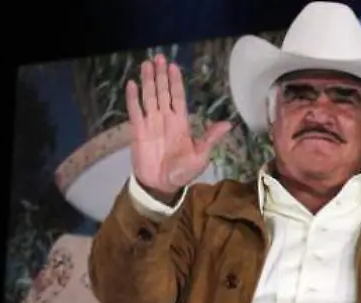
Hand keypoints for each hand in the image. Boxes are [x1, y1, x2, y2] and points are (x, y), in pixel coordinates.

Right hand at [125, 54, 231, 200]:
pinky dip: (133, 98)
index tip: (174, 66)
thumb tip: (228, 124)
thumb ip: (210, 138)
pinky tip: (132, 84)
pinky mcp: (138, 131)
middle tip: (159, 57)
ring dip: (148, 81)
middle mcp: (165, 119)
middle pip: (162, 92)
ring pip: (149, 97)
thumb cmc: (182, 172)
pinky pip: (135, 111)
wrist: (162, 186)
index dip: (176, 82)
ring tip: (146, 64)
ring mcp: (151, 123)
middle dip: (161, 75)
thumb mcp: (201, 155)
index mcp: (181, 123)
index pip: (178, 97)